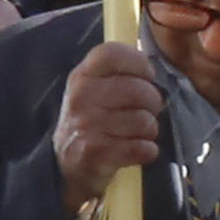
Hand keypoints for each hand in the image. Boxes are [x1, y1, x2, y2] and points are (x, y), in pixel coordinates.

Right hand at [55, 39, 165, 211]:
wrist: (67, 165)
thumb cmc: (90, 122)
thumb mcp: (92, 89)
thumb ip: (117, 73)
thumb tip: (151, 65)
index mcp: (81, 76)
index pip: (113, 53)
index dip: (139, 63)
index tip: (147, 76)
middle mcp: (81, 97)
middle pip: (139, 89)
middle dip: (152, 104)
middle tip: (146, 112)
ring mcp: (86, 125)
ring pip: (144, 121)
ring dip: (149, 131)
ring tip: (136, 134)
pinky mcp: (96, 153)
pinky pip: (142, 147)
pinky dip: (147, 151)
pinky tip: (137, 151)